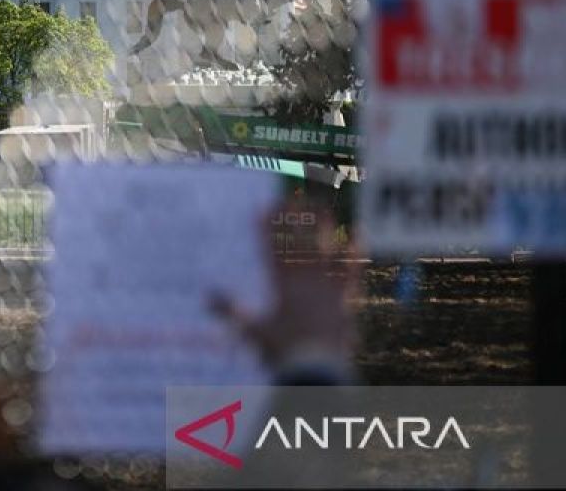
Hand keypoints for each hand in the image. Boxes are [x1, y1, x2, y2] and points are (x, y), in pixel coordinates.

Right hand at [212, 197, 357, 371]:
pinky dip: (354, 256)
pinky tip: (357, 237)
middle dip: (295, 219)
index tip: (263, 206)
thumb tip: (207, 293)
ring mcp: (327, 289)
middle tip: (295, 196)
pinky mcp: (344, 301)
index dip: (266, 227)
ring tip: (323, 207)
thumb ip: (230, 310)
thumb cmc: (282, 351)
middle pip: (300, 244)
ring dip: (323, 229)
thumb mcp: (252, 330)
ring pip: (325, 252)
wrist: (316, 369)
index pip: (272, 250)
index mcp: (282, 286)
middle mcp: (306, 282)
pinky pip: (351, 274)